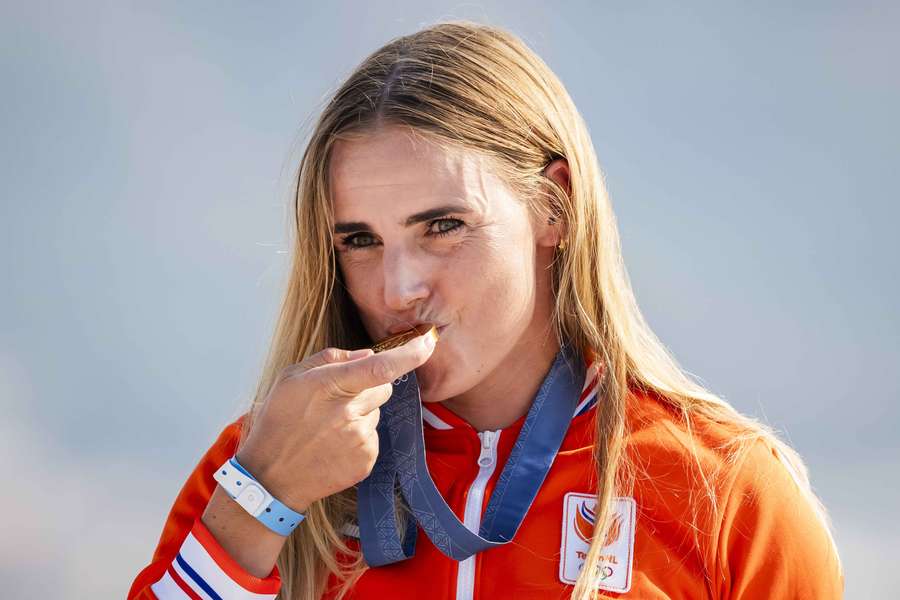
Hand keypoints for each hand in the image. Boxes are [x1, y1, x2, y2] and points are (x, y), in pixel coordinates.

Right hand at [234, 331, 435, 511]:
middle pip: (384, 388)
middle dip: (369, 388)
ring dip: (361, 415)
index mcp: (330, 386)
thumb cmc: (278, 422)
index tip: (428, 342)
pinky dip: (359, 439)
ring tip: (329, 428)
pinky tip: (334, 446)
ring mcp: (359, 439)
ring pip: (377, 413)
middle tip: (337, 401)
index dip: (409, 354)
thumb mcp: (291, 378)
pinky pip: (374, 438)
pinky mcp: (366, 461)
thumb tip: (367, 355)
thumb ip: (330, 359)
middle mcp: (349, 412)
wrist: (270, 478)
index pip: (380, 367)